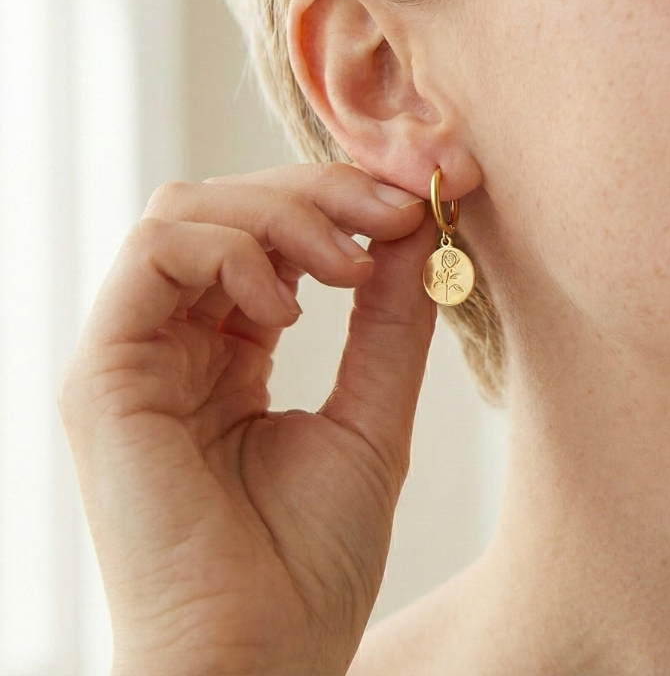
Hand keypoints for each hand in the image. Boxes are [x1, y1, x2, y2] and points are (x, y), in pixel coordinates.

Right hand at [58, 163, 436, 675]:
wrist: (258, 660)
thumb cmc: (309, 561)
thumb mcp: (372, 413)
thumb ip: (389, 318)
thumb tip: (416, 225)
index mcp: (229, 347)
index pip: (270, 230)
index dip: (341, 199)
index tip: (417, 202)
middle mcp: (175, 339)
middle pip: (230, 202)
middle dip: (322, 190)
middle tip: (395, 212)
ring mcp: (134, 351)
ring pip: (189, 208)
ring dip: (283, 215)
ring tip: (347, 271)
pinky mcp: (103, 371)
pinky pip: (155, 252)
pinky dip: (233, 252)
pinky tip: (287, 312)